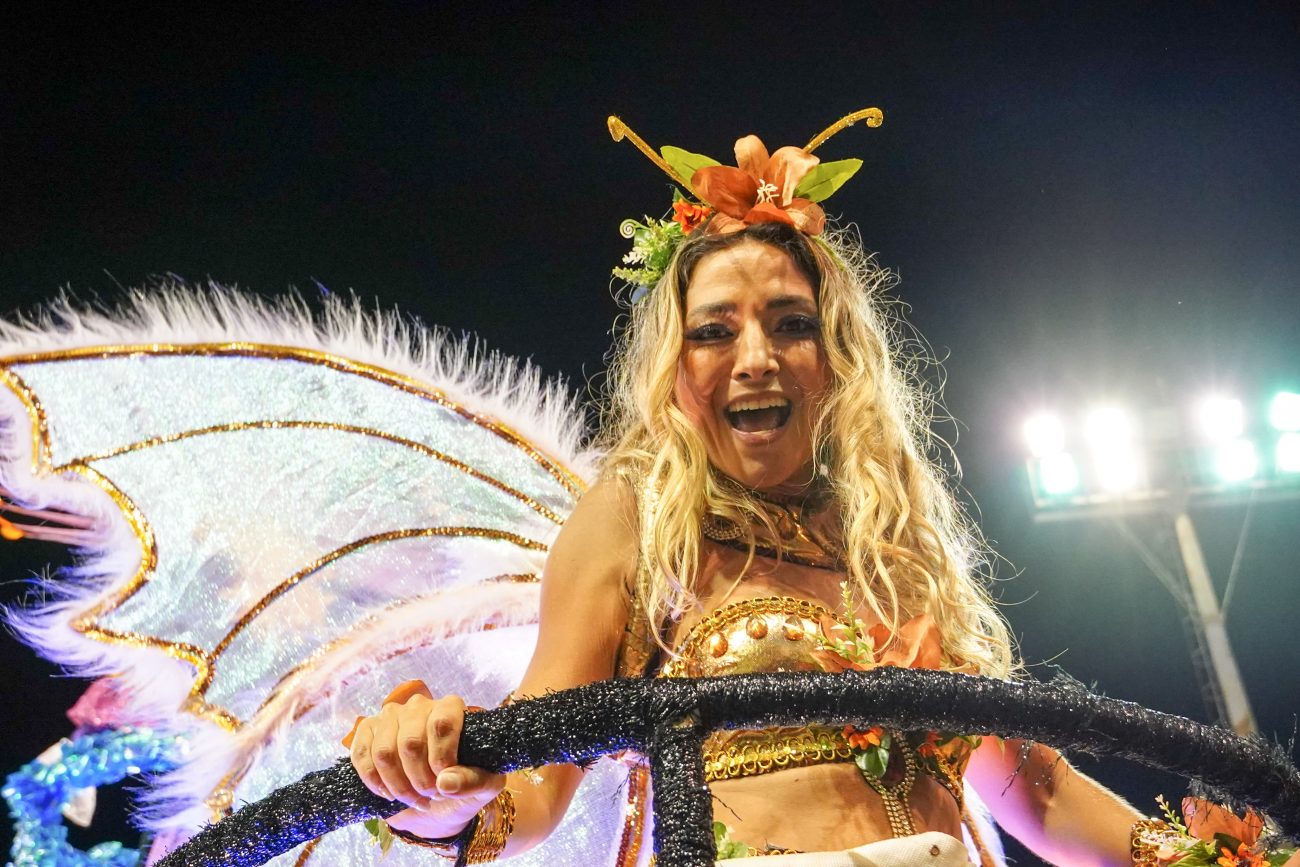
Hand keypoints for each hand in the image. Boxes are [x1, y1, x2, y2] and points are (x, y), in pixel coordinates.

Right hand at [346, 680, 504, 838]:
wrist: (434, 800)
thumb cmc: (462, 786)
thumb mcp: (482, 787)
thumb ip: (473, 782)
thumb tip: (446, 781)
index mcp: (451, 708)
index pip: (442, 724)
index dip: (440, 758)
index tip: (443, 784)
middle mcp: (420, 705)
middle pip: (411, 742)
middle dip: (419, 779)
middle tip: (430, 795)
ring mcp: (391, 716)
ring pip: (385, 751)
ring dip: (398, 785)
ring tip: (413, 798)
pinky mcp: (368, 730)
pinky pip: (362, 755)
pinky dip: (374, 781)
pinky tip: (389, 794)